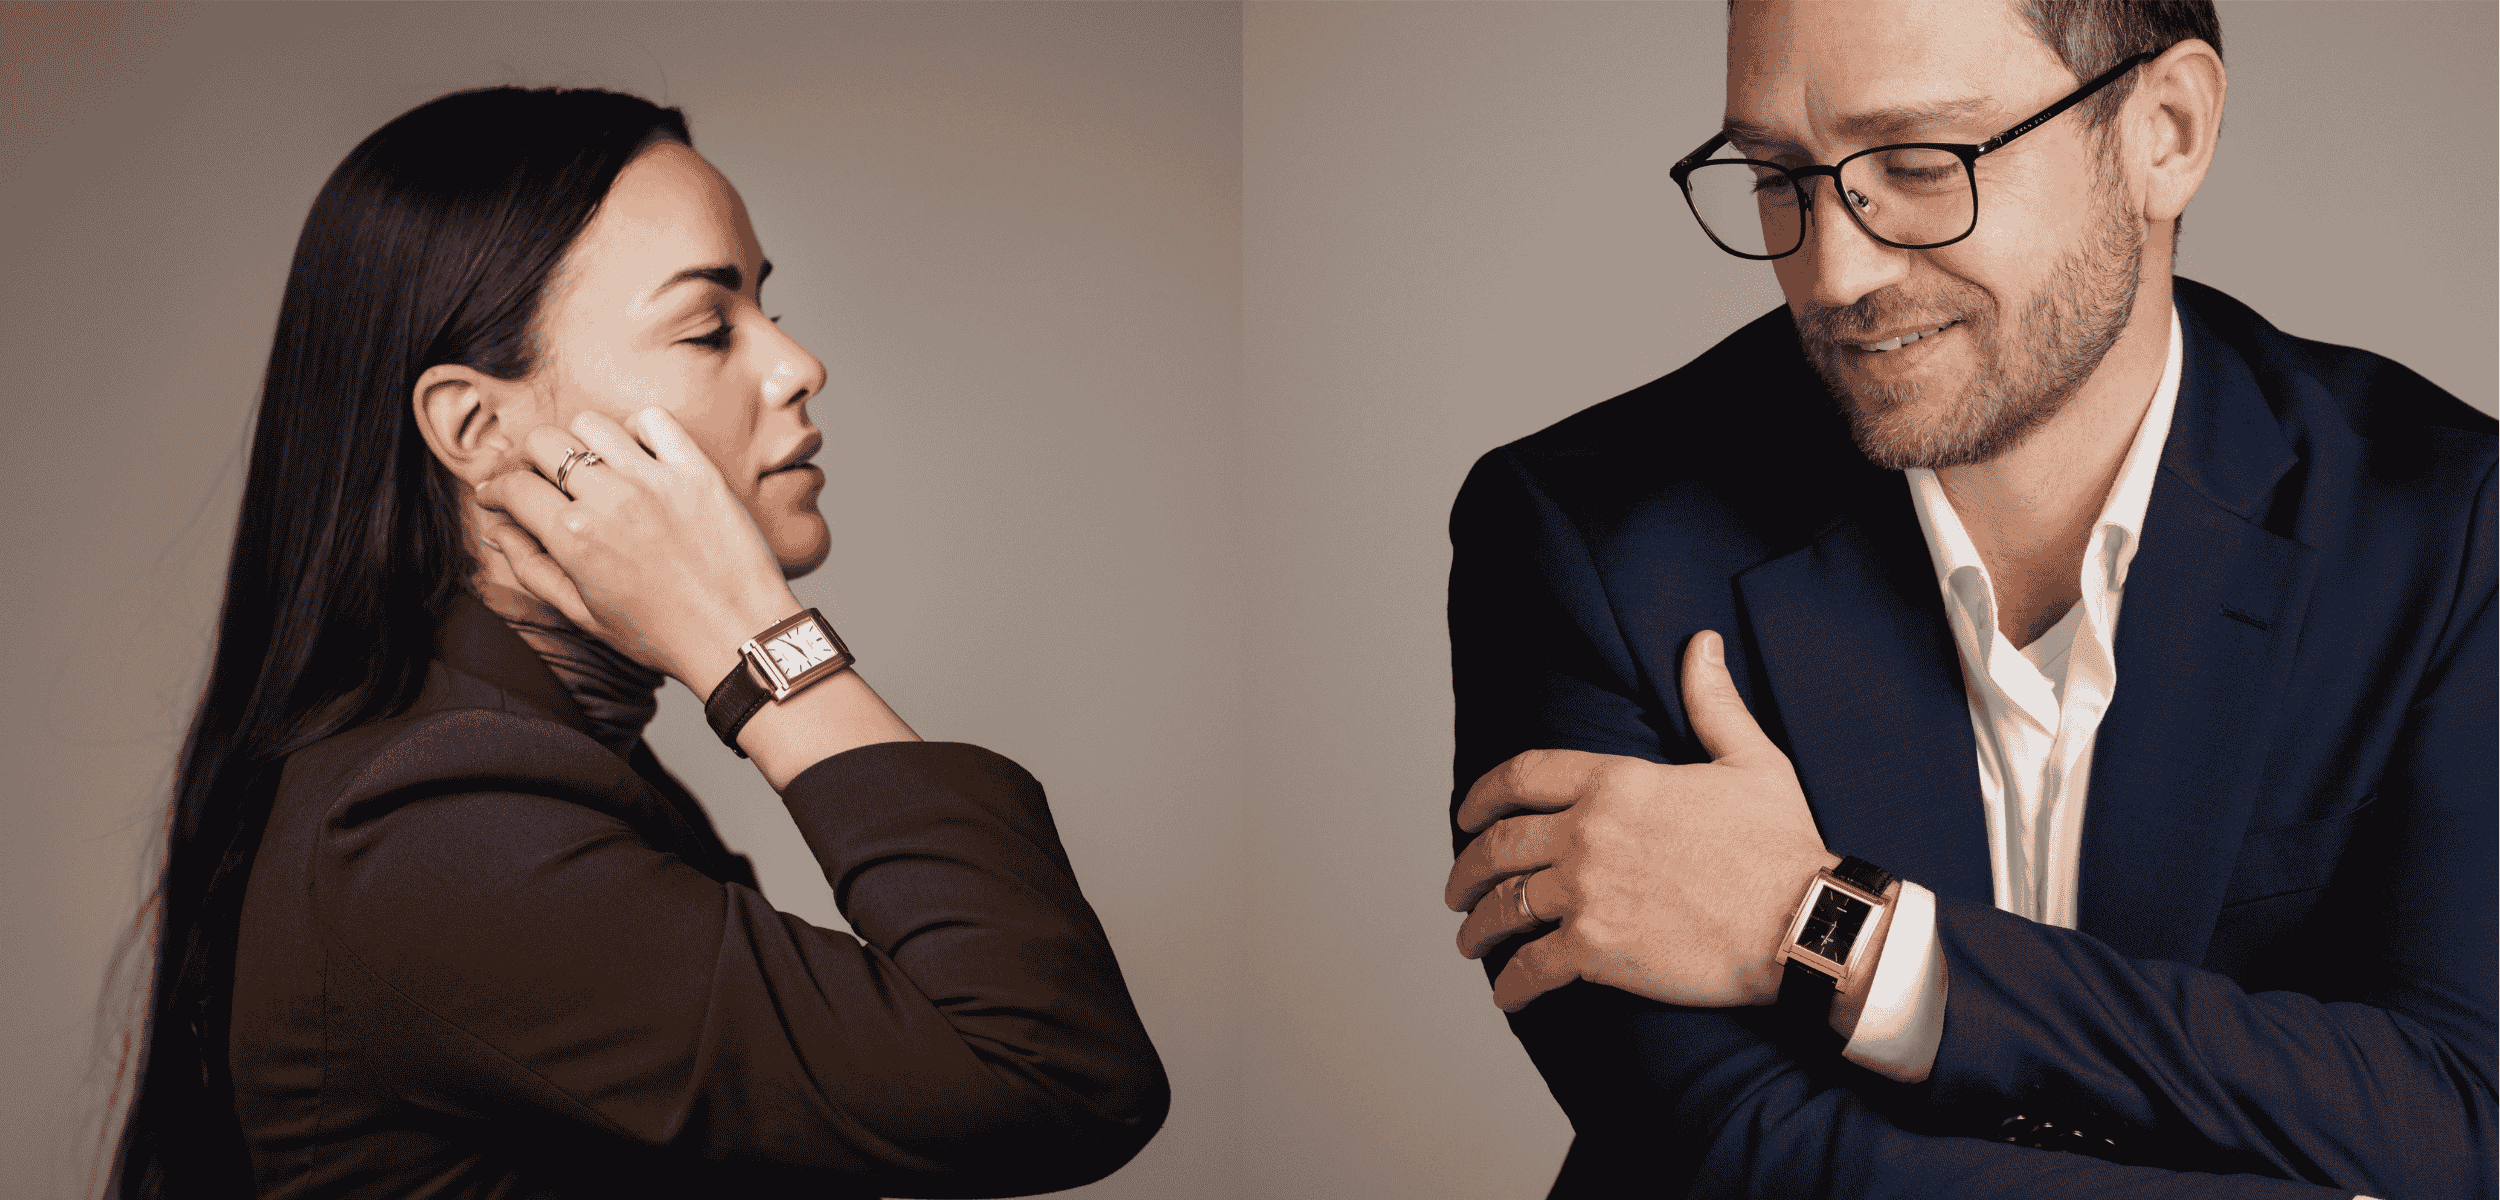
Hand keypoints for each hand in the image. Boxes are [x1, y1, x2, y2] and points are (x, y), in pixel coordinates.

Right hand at [474, 407, 801, 690]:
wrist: (737, 636)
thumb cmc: (661, 635)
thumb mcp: (582, 614)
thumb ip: (532, 568)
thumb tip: (499, 528)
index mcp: (575, 536)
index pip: (513, 485)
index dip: (495, 488)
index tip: (497, 494)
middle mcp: (610, 498)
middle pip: (544, 442)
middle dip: (529, 458)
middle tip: (538, 477)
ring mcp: (656, 480)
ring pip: (593, 424)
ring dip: (580, 441)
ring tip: (591, 468)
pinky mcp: (697, 471)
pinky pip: (654, 421)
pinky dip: (638, 429)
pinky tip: (638, 456)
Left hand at [1445, 630, 1835, 1012]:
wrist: (1805, 923)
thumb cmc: (1781, 846)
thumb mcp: (1750, 760)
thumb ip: (1713, 703)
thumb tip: (1701, 645)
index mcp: (1616, 781)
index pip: (1521, 776)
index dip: (1483, 796)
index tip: (1466, 815)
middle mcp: (1588, 832)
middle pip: (1499, 845)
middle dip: (1467, 868)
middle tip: (1457, 888)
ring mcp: (1587, 892)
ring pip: (1505, 907)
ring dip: (1479, 926)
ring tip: (1470, 939)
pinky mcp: (1596, 950)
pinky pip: (1531, 967)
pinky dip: (1511, 983)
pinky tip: (1506, 993)